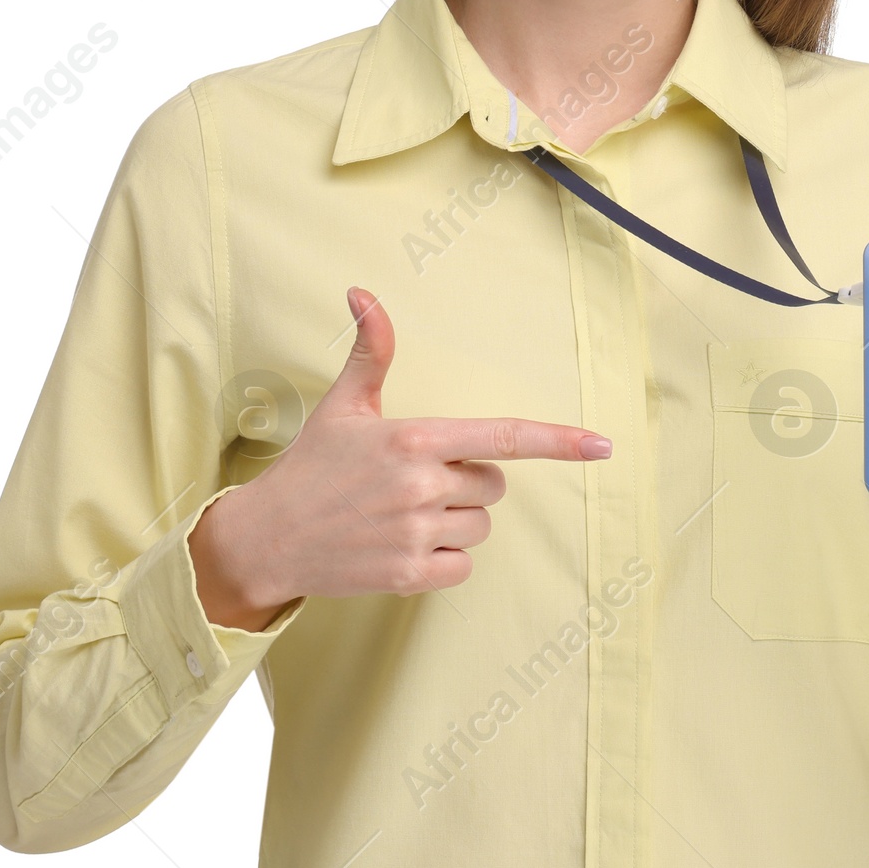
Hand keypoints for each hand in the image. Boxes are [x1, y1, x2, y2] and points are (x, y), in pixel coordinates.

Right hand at [188, 287, 610, 630]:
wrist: (265, 538)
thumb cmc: (311, 466)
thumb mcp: (344, 405)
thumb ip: (372, 351)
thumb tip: (363, 291)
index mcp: (415, 438)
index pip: (503, 437)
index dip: (559, 440)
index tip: (603, 446)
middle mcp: (422, 485)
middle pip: (494, 484)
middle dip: (468, 482)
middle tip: (416, 482)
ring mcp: (417, 533)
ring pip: (480, 526)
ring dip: (455, 522)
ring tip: (402, 515)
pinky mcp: (409, 576)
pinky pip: (463, 567)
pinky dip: (444, 561)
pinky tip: (404, 547)